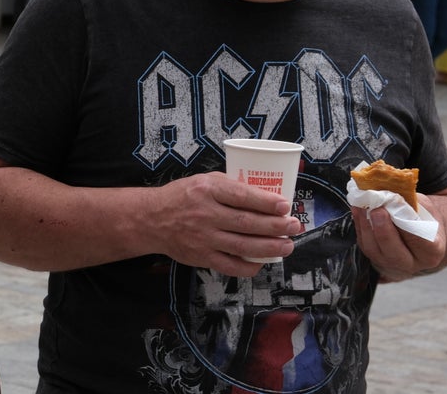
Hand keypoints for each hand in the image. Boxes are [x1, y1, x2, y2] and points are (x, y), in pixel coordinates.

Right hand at [149, 172, 301, 276]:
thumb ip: (230, 186)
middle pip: (247, 223)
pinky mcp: (202, 257)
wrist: (152, 219)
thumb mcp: (203, 181)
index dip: (266, 202)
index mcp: (207, 190)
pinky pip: (231, 266)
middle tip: (295, 226)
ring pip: (243, 246)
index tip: (285, 205)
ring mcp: (204, 238)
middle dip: (276, 226)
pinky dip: (250, 266)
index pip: (241, 196)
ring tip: (288, 245)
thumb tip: (264, 194)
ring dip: (270, 247)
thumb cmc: (182, 196)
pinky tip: (262, 261)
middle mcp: (205, 214)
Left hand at [351, 196, 446, 281]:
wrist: (419, 230)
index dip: (407, 227)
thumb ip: (410, 204)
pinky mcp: (374, 257)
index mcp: (432, 252)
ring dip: (365, 226)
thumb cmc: (423, 217)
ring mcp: (391, 263)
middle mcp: (412, 263)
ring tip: (363, 206)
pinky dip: (359, 225)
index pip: (420, 242)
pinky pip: (364, 244)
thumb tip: (390, 195)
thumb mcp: (424, 207)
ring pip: (374, 250)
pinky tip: (358, 209)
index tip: (396, 210)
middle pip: (394, 252)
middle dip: (383, 230)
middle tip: (377, 210)